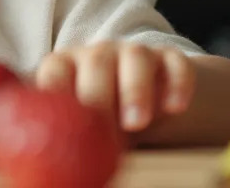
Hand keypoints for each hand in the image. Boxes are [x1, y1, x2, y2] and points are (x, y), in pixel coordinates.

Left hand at [36, 42, 195, 132]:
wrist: (149, 101)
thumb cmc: (101, 121)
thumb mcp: (83, 130)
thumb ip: (70, 142)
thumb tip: (53, 176)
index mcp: (68, 68)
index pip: (55, 70)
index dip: (58, 91)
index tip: (64, 121)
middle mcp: (99, 55)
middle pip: (96, 62)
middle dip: (99, 94)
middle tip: (105, 129)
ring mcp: (134, 54)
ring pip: (135, 57)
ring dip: (135, 89)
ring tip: (137, 122)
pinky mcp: (169, 59)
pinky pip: (175, 63)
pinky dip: (177, 83)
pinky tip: (174, 107)